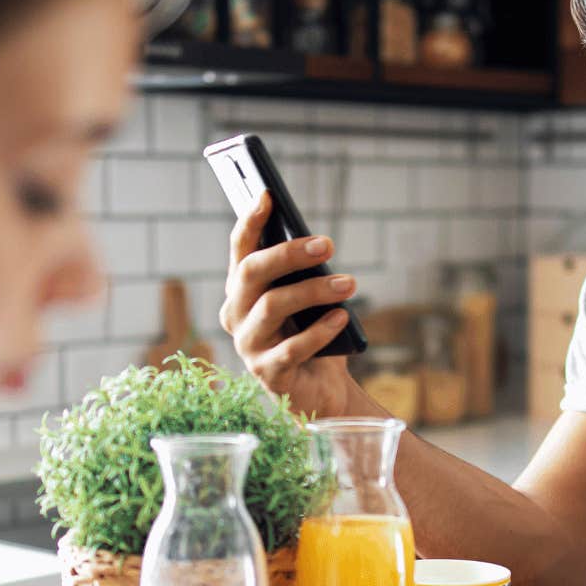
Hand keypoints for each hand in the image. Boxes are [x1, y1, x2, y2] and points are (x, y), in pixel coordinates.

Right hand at [220, 190, 361, 416]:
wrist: (322, 390)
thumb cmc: (313, 335)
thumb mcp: (307, 299)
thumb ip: (302, 274)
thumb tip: (315, 244)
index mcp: (241, 291)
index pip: (240, 250)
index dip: (250, 222)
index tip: (267, 195)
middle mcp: (236, 316)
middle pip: (252, 273)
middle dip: (289, 253)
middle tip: (327, 244)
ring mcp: (248, 346)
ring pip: (272, 307)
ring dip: (314, 291)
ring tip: (349, 284)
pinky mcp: (267, 374)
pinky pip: (292, 348)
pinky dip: (321, 331)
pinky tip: (342, 318)